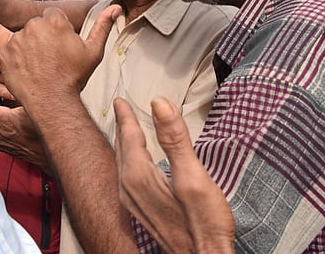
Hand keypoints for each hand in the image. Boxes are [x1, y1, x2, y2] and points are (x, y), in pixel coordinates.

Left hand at [0, 0, 119, 113]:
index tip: (58, 53)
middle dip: (40, 43)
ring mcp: (18, 38)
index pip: (52, 21)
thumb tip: (117, 7)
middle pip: (35, 28)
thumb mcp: (93, 52)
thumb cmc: (75, 78)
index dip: (55, 38)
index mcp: (56, 21)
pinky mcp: (3, 50)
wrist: (54, 101)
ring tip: (35, 68)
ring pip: (20, 36)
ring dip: (25, 48)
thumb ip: (102, 26)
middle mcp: (34, 25)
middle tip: (48, 64)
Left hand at [114, 97, 234, 253]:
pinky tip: (136, 162)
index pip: (129, 136)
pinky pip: (127, 177)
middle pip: (122, 149)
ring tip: (127, 130)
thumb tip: (159, 104)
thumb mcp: (193, 176)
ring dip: (124, 144)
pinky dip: (129, 160)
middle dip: (122, 127)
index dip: (126, 116)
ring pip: (122, 163)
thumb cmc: (203, 224)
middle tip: (121, 109)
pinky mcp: (142, 211)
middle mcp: (129, 189)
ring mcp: (133, 203)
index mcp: (138, 176)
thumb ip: (175, 139)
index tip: (121, 100)